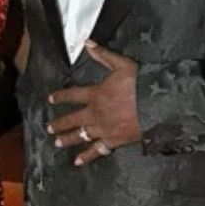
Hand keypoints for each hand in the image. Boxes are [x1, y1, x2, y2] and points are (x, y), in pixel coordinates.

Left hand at [48, 41, 140, 165]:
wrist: (155, 105)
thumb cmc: (139, 84)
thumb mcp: (122, 64)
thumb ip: (103, 55)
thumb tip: (87, 43)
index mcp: (95, 95)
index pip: (72, 95)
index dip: (60, 97)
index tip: (51, 99)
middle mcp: (94, 114)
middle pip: (72, 119)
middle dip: (59, 124)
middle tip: (49, 128)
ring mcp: (102, 129)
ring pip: (80, 136)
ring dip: (67, 139)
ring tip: (57, 143)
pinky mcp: (113, 141)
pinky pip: (96, 150)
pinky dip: (86, 156)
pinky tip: (77, 162)